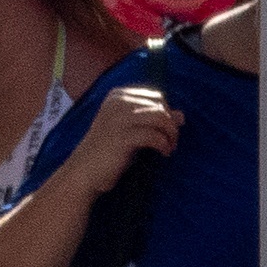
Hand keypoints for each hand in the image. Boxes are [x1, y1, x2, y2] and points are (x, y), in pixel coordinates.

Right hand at [57, 86, 181, 196]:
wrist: (84, 170)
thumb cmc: (109, 150)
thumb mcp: (132, 129)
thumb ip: (154, 120)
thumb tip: (181, 116)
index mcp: (117, 96)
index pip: (155, 96)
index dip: (167, 113)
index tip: (166, 130)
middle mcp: (117, 103)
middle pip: (160, 106)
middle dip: (171, 124)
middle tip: (171, 142)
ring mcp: (118, 119)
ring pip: (160, 118)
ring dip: (171, 134)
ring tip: (169, 147)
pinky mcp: (122, 137)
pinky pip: (154, 136)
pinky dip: (164, 145)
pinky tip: (164, 153)